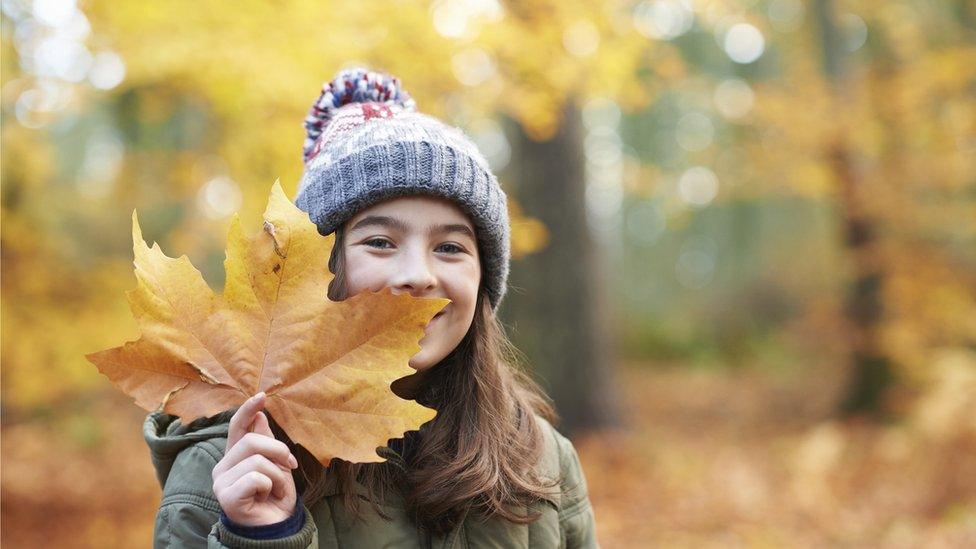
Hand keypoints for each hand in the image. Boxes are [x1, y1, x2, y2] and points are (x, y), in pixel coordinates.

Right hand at [212, 392, 298, 525]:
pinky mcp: (227, 497)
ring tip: (275, 490)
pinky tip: (267, 498)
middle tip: (289, 466)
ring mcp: (221, 482)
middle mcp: (223, 467)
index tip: (262, 396)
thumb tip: (259, 414)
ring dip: (278, 476)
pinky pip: (257, 478)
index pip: (237, 426)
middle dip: (278, 452)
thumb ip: (266, 441)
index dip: (248, 410)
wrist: (277, 526)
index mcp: (234, 456)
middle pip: (252, 441)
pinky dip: (271, 487)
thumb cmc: (276, 496)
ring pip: (257, 461)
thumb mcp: (277, 463)